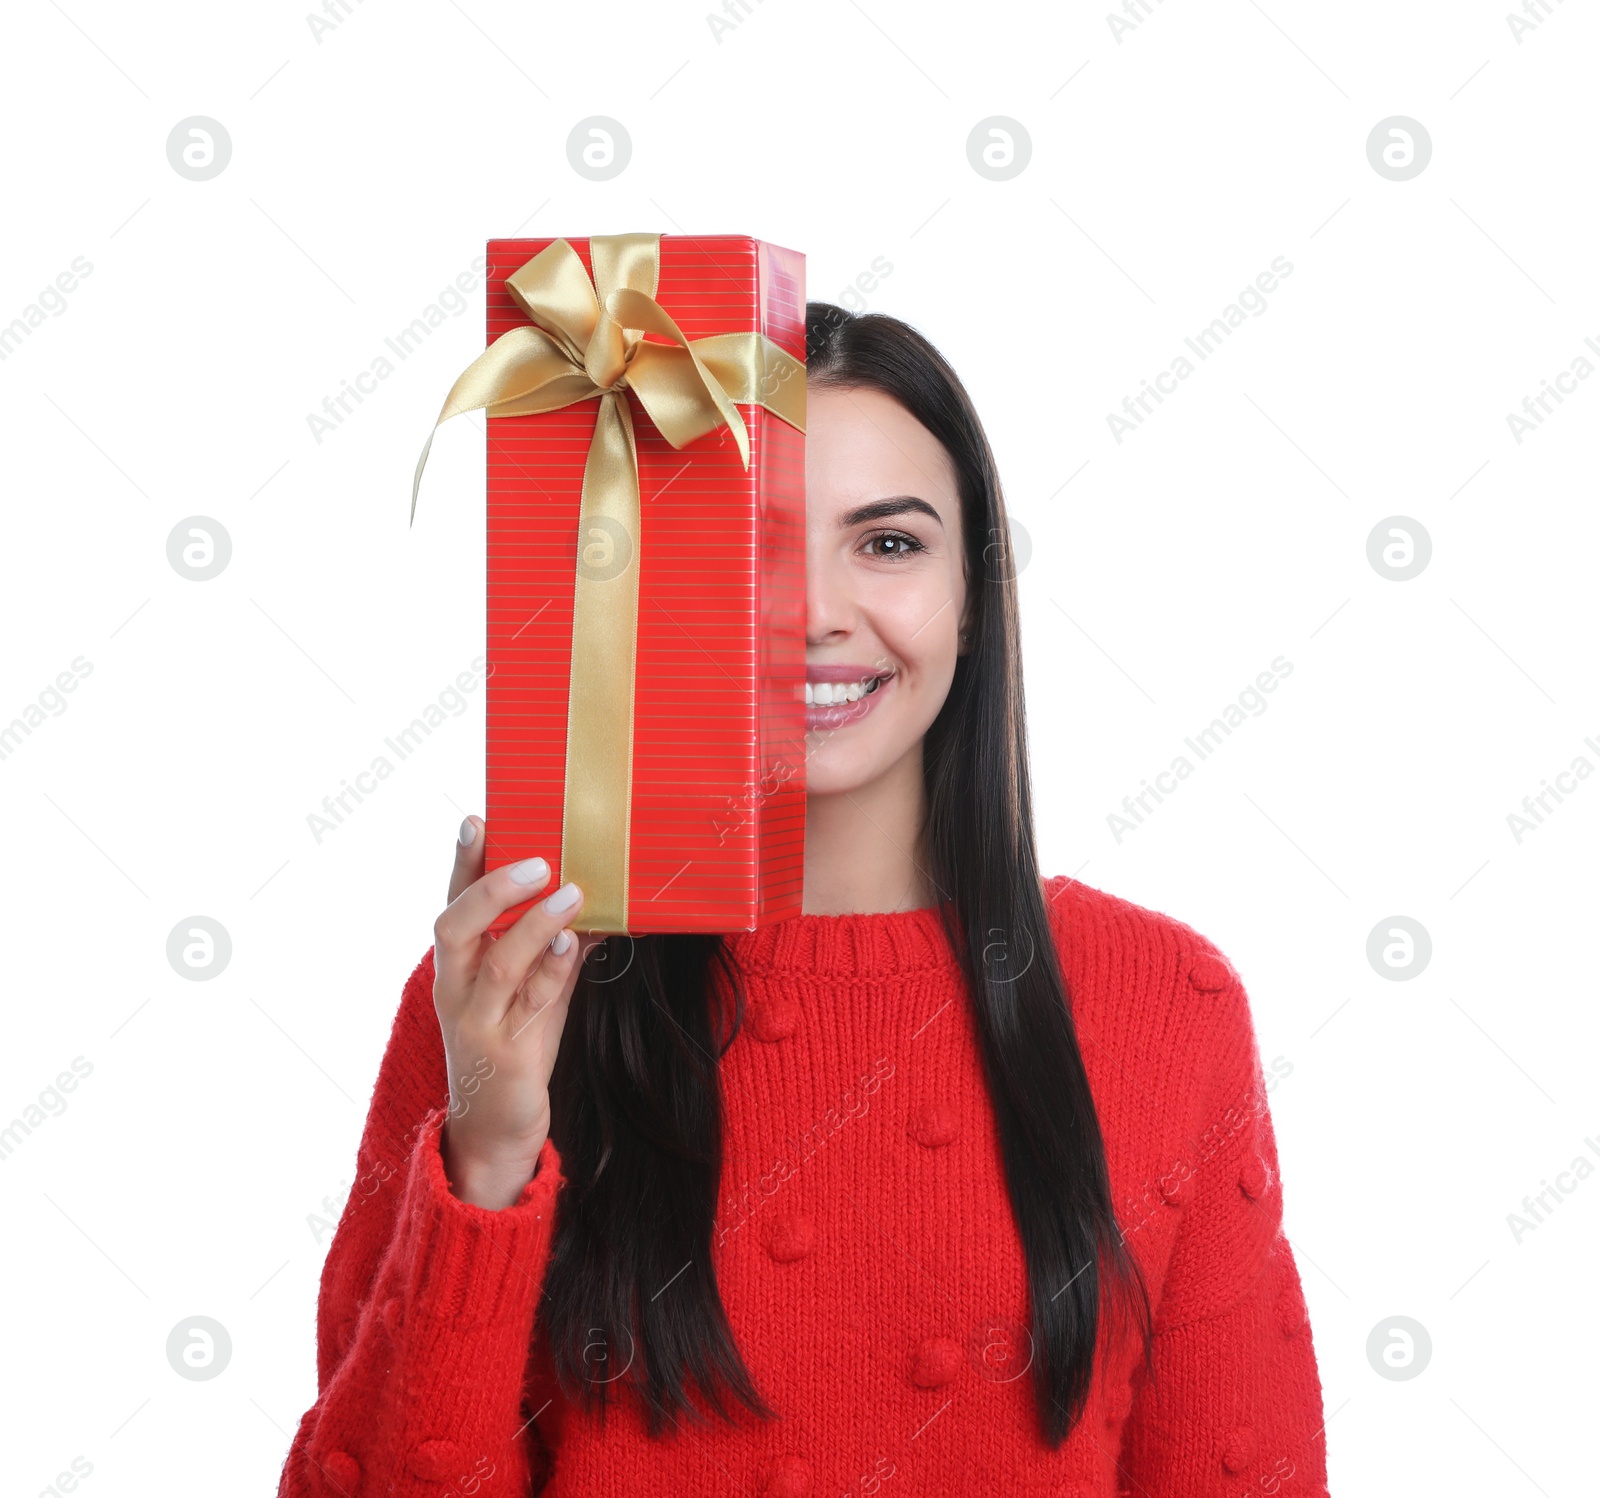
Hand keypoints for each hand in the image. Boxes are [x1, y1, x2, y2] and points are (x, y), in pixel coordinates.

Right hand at [432, 816, 604, 1207]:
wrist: (495, 1128)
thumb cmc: (515, 1046)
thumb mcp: (535, 989)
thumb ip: (557, 947)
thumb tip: (599, 900)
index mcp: (457, 964)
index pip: (453, 902)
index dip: (463, 862)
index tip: (476, 818)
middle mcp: (456, 988)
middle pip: (455, 926)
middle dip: (493, 888)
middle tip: (537, 860)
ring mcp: (476, 1021)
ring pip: (496, 964)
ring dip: (535, 925)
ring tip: (572, 894)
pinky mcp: (504, 1053)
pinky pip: (528, 1004)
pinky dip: (552, 970)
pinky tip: (575, 944)